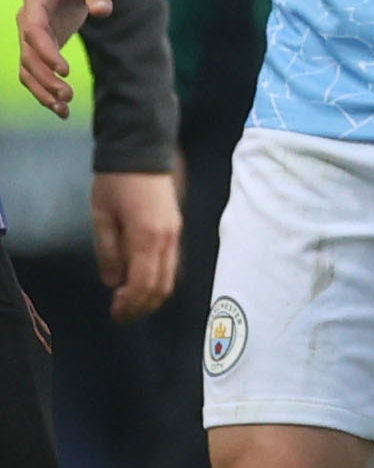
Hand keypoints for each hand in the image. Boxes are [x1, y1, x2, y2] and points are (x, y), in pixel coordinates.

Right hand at [17, 0, 114, 117]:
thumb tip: (103, 11)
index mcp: (36, 0)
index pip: (33, 30)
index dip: (46, 52)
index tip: (65, 70)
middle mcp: (28, 18)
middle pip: (28, 55)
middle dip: (45, 78)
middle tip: (68, 96)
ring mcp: (32, 32)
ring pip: (28, 68)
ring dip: (43, 89)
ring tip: (64, 109)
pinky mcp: (43, 43)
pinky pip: (38, 70)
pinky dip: (46, 89)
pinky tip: (62, 109)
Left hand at [90, 171, 180, 321]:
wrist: (143, 152)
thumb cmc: (116, 184)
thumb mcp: (102, 217)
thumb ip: (109, 252)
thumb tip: (114, 282)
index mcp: (147, 238)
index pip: (143, 284)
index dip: (129, 305)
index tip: (114, 313)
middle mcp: (168, 240)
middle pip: (161, 286)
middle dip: (142, 306)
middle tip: (121, 315)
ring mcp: (176, 234)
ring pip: (171, 278)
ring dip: (152, 296)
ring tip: (131, 302)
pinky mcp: (177, 229)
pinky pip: (173, 265)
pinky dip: (160, 281)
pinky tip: (143, 281)